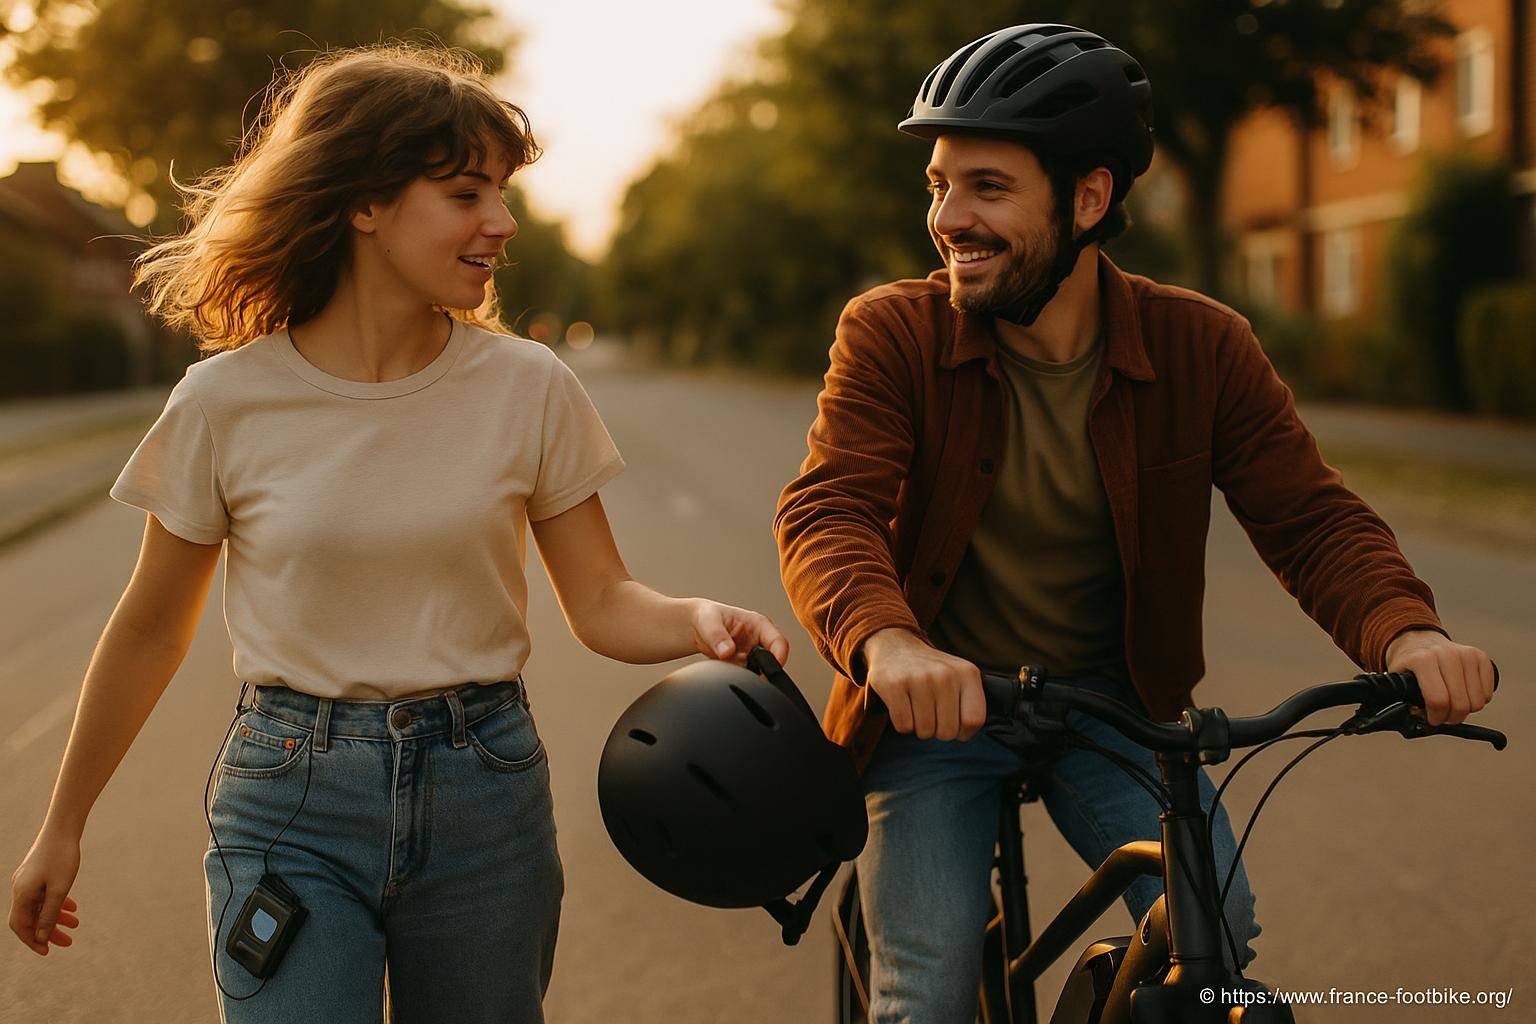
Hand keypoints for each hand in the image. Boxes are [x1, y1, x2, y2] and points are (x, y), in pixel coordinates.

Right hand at [9, 828, 81, 955]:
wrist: (63, 827)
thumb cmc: (62, 857)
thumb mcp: (59, 889)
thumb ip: (50, 913)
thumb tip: (41, 936)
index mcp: (22, 894)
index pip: (20, 926)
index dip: (32, 940)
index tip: (47, 951)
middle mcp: (21, 888)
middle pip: (31, 918)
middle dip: (48, 931)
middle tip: (68, 942)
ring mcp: (28, 880)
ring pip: (40, 906)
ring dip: (56, 917)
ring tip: (76, 924)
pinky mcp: (38, 873)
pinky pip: (45, 894)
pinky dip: (57, 902)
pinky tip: (73, 906)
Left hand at [690, 599, 789, 667]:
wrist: (696, 626)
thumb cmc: (707, 616)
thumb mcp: (710, 622)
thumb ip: (718, 636)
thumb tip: (728, 650)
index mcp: (759, 624)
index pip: (779, 642)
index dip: (779, 657)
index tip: (770, 669)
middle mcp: (759, 640)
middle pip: (774, 660)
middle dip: (763, 670)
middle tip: (745, 671)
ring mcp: (751, 654)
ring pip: (759, 671)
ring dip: (746, 673)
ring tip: (729, 664)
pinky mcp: (742, 665)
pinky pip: (745, 675)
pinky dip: (737, 676)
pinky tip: (725, 667)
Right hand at [862, 627, 985, 740]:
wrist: (895, 646)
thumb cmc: (930, 671)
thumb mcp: (958, 678)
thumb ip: (970, 704)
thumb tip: (965, 734)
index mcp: (967, 673)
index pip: (974, 720)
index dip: (963, 732)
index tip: (952, 723)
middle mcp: (945, 674)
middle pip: (948, 731)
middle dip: (937, 731)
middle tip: (930, 714)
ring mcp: (919, 678)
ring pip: (925, 731)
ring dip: (918, 728)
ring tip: (916, 708)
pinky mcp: (894, 685)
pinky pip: (904, 726)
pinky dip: (902, 724)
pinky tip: (903, 707)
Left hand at [1386, 629, 1495, 725]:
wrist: (1420, 641)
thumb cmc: (1408, 667)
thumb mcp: (1397, 680)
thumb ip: (1400, 699)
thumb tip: (1401, 721)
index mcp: (1422, 660)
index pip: (1438, 700)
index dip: (1436, 718)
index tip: (1432, 720)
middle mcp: (1446, 654)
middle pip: (1460, 704)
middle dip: (1451, 718)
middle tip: (1443, 716)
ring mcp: (1466, 654)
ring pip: (1477, 701)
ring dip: (1465, 710)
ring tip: (1451, 703)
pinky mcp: (1481, 657)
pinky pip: (1488, 692)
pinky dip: (1478, 700)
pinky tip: (1463, 693)